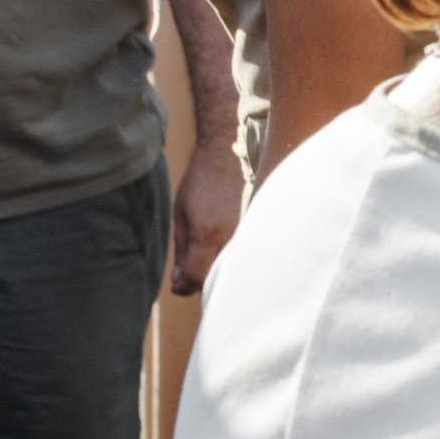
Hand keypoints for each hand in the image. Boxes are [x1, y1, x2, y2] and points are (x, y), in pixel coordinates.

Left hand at [170, 138, 244, 294]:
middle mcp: (230, 236)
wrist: (229, 152)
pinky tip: (232, 250)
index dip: (186, 286)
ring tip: (212, 259)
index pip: (197, 278)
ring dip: (222, 270)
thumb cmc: (201, 182)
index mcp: (206, 234)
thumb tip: (179, 284)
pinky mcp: (260, 227)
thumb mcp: (182, 217)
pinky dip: (238, 258)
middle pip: (218, 277)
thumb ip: (183, 252)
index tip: (179, 284)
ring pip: (235, 267)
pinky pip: (248, 253)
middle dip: (204, 282)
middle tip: (194, 276)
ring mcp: (249, 232)